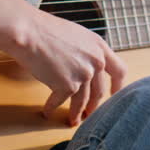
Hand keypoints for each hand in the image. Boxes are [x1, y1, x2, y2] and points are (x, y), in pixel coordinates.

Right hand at [16, 7, 127, 126]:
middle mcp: (95, 62)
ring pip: (82, 101)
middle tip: (89, 113)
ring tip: (72, 120)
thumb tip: (83, 66)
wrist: (29, 32)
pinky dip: (52, 107)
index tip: (114, 95)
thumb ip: (85, 51)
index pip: (119, 70)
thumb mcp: (76, 35)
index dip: (118, 86)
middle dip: (94, 105)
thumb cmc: (45, 29)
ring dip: (76, 113)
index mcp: (99, 47)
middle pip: (99, 91)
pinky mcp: (67, 85)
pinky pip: (60, 101)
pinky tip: (47, 111)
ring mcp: (83, 75)